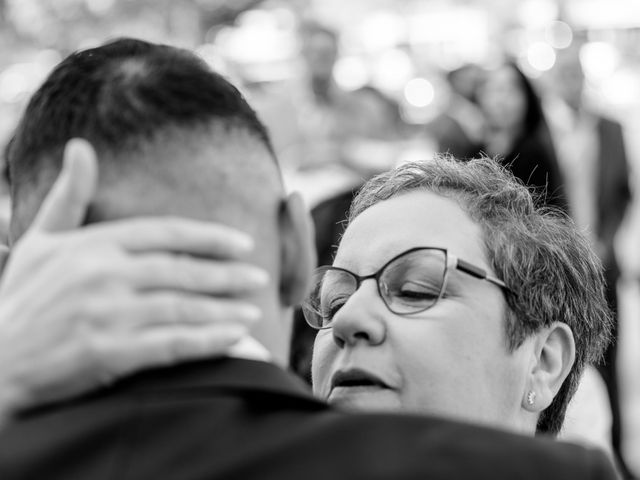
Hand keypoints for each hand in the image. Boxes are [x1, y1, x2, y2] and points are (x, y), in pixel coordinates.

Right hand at [0, 139, 266, 423]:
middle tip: (259, 278)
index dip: (209, 237)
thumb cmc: (22, 299)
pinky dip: (208, 341)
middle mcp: (102, 274)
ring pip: (182, 307)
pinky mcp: (107, 353)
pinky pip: (171, 344)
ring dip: (224, 309)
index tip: (242, 243)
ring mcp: (106, 314)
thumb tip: (81, 146)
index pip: (166, 233)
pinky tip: (234, 338)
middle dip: (227, 275)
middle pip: (182, 270)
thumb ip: (69, 196)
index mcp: (93, 244)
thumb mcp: (40, 240)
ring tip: (254, 311)